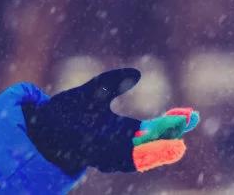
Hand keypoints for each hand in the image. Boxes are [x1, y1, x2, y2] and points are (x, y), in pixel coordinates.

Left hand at [20, 68, 198, 174]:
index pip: (154, 130)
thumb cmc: (71, 110)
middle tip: (181, 141)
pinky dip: (123, 158)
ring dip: (147, 156)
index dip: (173, 125)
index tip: (191, 116)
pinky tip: (135, 151)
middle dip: (165, 145)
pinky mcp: (88, 155)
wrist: (42, 124)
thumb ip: (113, 82)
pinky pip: (109, 160)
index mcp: (123, 130)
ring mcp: (104, 153)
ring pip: (131, 159)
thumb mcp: (93, 92)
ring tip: (165, 148)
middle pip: (147, 148)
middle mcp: (117, 145)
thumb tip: (137, 73)